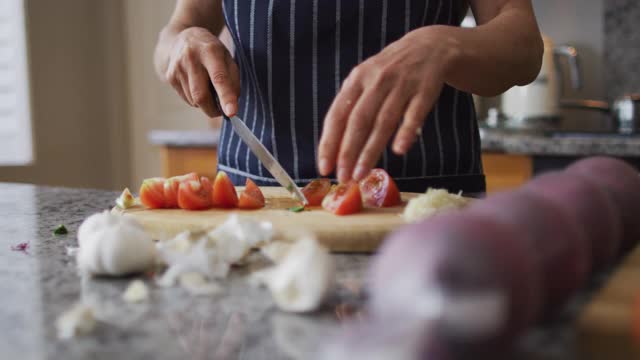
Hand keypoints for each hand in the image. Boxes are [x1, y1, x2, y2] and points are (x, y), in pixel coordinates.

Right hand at [165, 27, 239, 117]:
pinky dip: (196, 100)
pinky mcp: (170, 76)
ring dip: (205, 103)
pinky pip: (186, 99)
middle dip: (213, 110)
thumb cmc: (212, 51)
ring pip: (194, 100)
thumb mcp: (227, 58)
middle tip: (222, 111)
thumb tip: (231, 105)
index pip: (219, 78)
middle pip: (201, 95)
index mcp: (210, 51)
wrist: (183, 38)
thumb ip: (233, 80)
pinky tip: (198, 86)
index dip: (226, 97)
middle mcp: (191, 58)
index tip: (232, 113)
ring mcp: (177, 68)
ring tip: (208, 88)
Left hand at [317, 27, 458, 182]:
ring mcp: (402, 84)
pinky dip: (406, 131)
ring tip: (362, 173)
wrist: (429, 46)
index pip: (337, 114)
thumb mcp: (366, 81)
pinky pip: (414, 113)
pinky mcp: (425, 89)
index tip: (324, 167)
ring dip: (371, 149)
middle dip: (348, 151)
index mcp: (357, 80)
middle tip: (344, 177)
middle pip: (358, 120)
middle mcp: (376, 81)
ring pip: (383, 121)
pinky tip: (399, 150)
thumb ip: (352, 109)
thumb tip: (336, 149)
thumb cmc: (390, 73)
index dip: (329, 142)